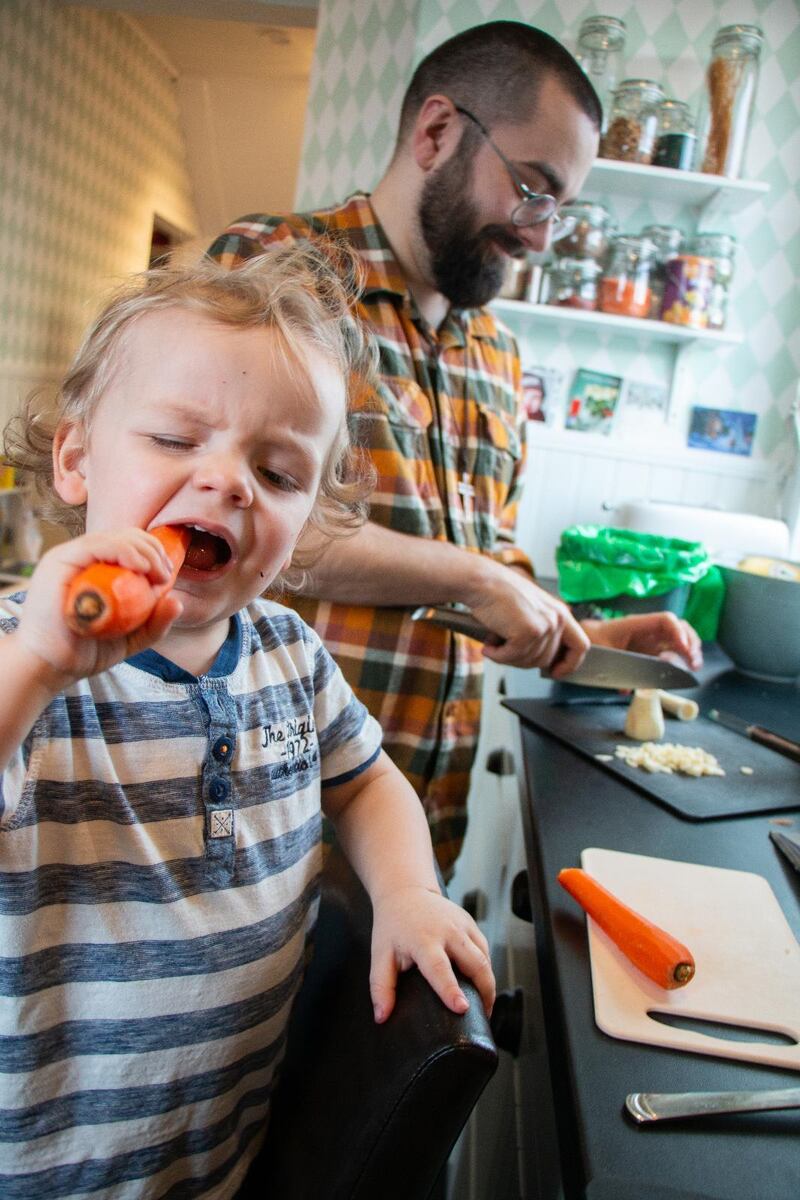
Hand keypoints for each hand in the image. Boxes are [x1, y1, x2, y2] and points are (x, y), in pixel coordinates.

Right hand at [16, 529, 182, 687]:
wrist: (51, 668)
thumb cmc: (85, 652)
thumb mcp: (131, 638)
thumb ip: (155, 623)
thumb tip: (177, 601)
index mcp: (96, 569)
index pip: (128, 545)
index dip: (153, 553)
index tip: (167, 576)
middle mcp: (82, 558)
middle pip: (125, 536)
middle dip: (153, 550)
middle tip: (165, 575)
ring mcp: (70, 557)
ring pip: (114, 537)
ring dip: (144, 551)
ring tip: (157, 573)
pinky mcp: (60, 561)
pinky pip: (97, 545)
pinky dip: (124, 551)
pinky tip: (141, 567)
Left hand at [369, 886, 495, 1023]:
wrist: (405, 892)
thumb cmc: (392, 927)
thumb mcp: (380, 955)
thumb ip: (381, 987)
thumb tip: (381, 1018)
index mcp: (423, 939)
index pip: (439, 968)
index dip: (451, 990)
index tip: (462, 1008)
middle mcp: (448, 930)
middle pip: (476, 963)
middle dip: (485, 991)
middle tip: (484, 1016)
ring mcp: (462, 924)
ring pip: (485, 958)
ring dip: (488, 983)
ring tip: (485, 1006)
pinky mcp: (470, 923)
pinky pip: (484, 949)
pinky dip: (486, 968)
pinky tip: (482, 984)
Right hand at [466, 564, 589, 674]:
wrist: (482, 581)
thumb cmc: (498, 594)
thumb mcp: (529, 611)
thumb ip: (541, 631)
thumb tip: (539, 660)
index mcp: (560, 612)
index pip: (580, 646)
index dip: (570, 664)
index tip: (556, 672)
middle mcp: (557, 618)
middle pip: (546, 659)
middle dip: (522, 661)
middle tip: (505, 652)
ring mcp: (545, 625)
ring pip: (529, 661)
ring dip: (507, 657)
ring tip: (494, 642)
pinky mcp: (529, 631)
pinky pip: (513, 657)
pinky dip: (498, 655)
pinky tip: (489, 646)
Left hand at [581, 612, 702, 670]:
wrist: (585, 641)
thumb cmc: (592, 641)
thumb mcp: (601, 653)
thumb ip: (613, 668)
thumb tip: (627, 689)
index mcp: (636, 624)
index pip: (665, 620)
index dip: (678, 632)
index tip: (683, 649)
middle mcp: (648, 631)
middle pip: (679, 628)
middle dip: (690, 642)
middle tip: (693, 661)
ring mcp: (651, 640)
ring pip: (678, 640)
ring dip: (690, 651)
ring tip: (694, 666)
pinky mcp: (651, 652)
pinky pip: (670, 653)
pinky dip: (680, 661)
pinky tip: (683, 671)